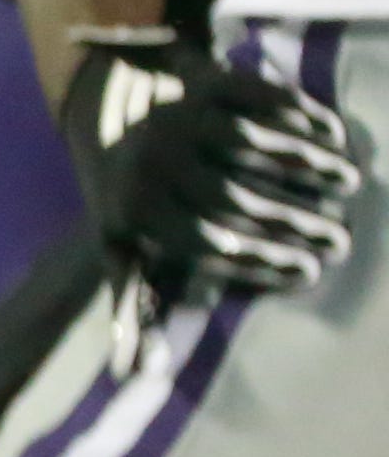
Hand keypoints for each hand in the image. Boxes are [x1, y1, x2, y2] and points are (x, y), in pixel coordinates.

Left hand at [58, 28, 363, 314]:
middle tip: (340, 240)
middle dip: (298, 222)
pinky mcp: (199, 79)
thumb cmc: (131, 197)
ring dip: (312, 165)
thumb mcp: (120, 247)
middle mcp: (148, 158)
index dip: (265, 261)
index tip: (309, 274)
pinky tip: (332, 136)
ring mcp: (174, 115)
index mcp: (132, 206)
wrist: (106, 108)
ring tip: (349, 184)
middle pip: (236, 198)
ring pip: (255, 144)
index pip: (211, 242)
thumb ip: (131, 307)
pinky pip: (260, 97)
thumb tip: (136, 376)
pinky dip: (303, 116)